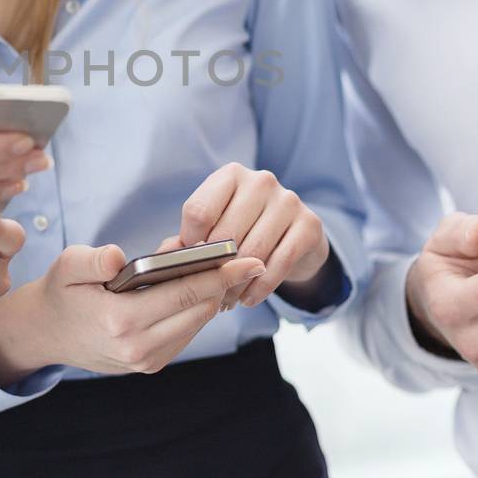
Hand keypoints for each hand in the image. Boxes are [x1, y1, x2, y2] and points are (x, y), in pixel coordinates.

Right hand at [0, 241, 266, 383]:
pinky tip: (200, 288)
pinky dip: (197, 310)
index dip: (219, 274)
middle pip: (200, 311)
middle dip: (223, 283)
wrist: (45, 333)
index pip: (184, 294)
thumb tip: (122, 257)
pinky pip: (186, 333)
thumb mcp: (68, 266)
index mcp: (120, 321)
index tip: (247, 258)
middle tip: (240, 256)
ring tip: (221, 269)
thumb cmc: (61, 292)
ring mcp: (146, 361)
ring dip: (212, 296)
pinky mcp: (150, 365)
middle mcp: (138, 347)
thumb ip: (94, 259)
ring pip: (197, 323)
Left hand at [175, 162, 328, 307]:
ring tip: (226, 301)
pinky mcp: (309, 225)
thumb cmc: (245, 229)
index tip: (191, 265)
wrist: (295, 236)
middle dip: (214, 271)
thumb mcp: (217, 224)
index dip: (190, 245)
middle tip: (208, 294)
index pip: (199, 211)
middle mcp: (261, 181)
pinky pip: (278, 264)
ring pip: (252, 252)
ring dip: (235, 284)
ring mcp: (288, 201)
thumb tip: (167, 256)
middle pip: (226, 234)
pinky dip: (260, 288)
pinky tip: (248, 299)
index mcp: (230, 175)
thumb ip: (191, 237)